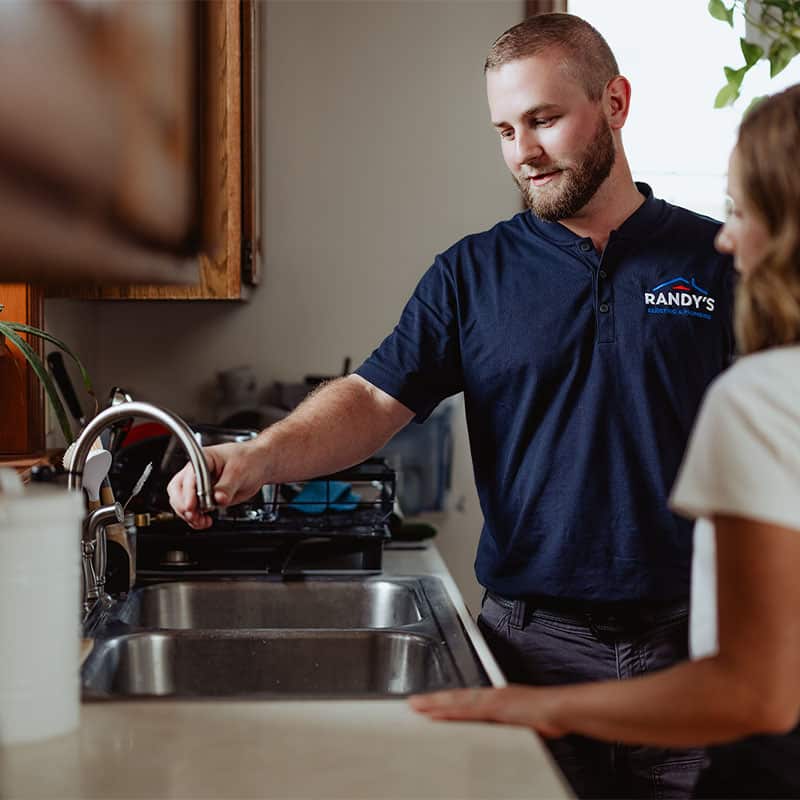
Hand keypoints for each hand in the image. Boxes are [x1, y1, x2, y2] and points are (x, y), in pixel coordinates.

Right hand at [167, 440, 267, 528]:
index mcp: (203, 459)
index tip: (192, 506)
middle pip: (177, 490)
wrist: (259, 465)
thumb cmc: (249, 459)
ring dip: (188, 515)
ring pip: (181, 502)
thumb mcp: (239, 471)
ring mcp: (199, 486)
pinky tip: (204, 521)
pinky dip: (195, 519)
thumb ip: (227, 486)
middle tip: (195, 515)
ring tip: (202, 521)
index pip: (188, 476)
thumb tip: (218, 499)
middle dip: (183, 505)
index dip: (188, 492)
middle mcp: (197, 472)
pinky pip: (192, 510)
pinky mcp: (205, 497)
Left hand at [408, 685, 567, 738]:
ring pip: (456, 701)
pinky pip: (467, 710)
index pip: (464, 699)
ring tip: (417, 707)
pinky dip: (450, 711)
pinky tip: (437, 714)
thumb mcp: (519, 722)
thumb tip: (495, 734)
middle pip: (455, 698)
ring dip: (436, 704)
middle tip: (411, 703)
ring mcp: (491, 700)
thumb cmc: (544, 716)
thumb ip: (503, 725)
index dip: (444, 701)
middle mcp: (490, 696)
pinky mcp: (495, 708)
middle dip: (433, 700)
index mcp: (495, 699)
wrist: (558, 709)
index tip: (428, 704)